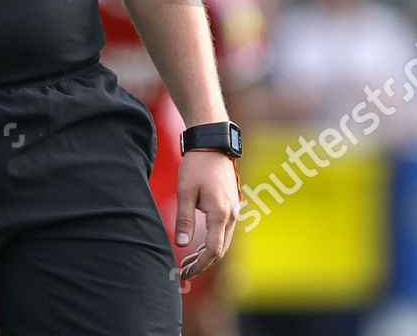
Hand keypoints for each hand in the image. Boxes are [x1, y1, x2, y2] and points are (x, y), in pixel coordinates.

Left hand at [173, 149, 240, 279]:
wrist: (212, 144)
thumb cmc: (197, 166)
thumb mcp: (185, 192)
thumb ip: (184, 219)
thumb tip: (182, 245)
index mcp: (220, 214)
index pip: (213, 250)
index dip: (199, 265)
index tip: (185, 272)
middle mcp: (231, 215)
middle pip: (220, 250)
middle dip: (202, 263)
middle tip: (183, 270)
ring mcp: (233, 210)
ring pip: (223, 241)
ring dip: (207, 254)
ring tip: (187, 261)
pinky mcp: (230, 205)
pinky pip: (224, 231)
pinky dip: (212, 241)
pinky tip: (198, 243)